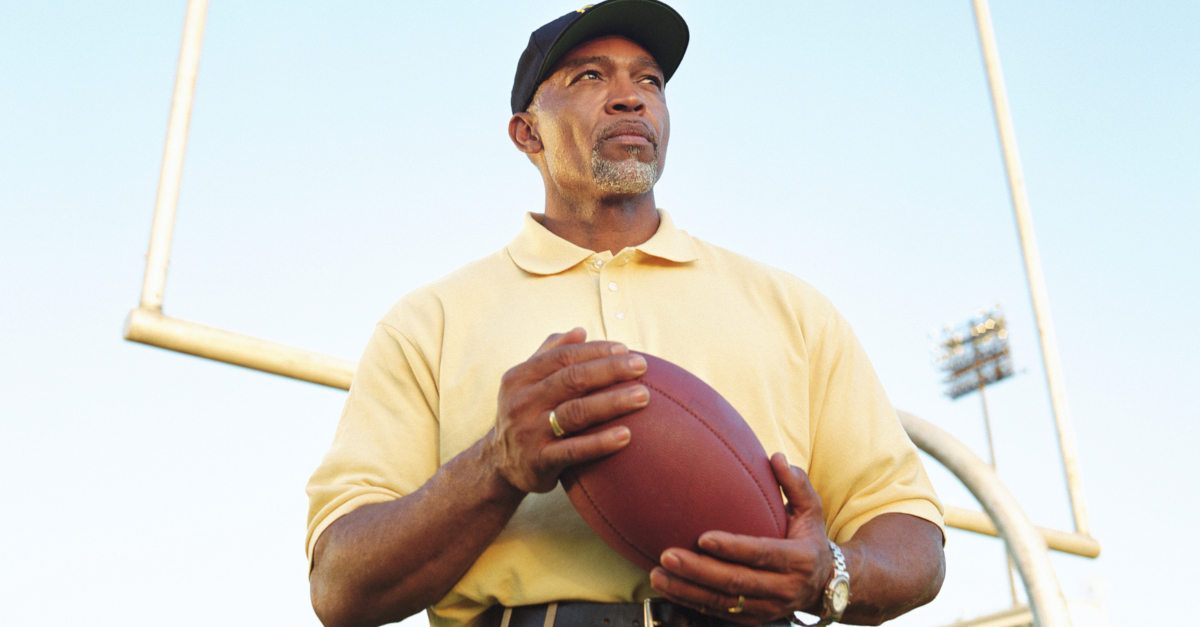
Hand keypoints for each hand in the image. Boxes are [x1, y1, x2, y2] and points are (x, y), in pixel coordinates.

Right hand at [484, 328, 649, 493]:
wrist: (499, 464)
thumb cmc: (524, 415)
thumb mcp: (526, 383)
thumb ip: (550, 355)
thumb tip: (580, 331)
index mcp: (520, 377)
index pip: (562, 357)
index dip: (595, 351)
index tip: (625, 350)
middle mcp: (521, 402)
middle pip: (572, 379)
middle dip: (610, 370)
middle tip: (641, 366)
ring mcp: (529, 432)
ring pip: (575, 412)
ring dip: (612, 402)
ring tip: (642, 396)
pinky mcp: (539, 462)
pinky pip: (574, 451)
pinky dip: (600, 443)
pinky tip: (626, 436)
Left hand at [650, 453, 833, 624]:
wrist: (826, 585)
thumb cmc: (811, 538)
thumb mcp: (812, 510)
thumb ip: (796, 484)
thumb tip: (775, 457)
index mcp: (799, 560)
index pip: (761, 554)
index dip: (732, 548)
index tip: (702, 537)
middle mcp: (784, 589)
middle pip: (735, 582)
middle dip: (698, 571)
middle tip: (667, 555)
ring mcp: (768, 608)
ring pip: (722, 603)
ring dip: (686, 591)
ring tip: (657, 575)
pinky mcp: (755, 620)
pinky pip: (720, 614)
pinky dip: (692, 603)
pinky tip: (669, 590)